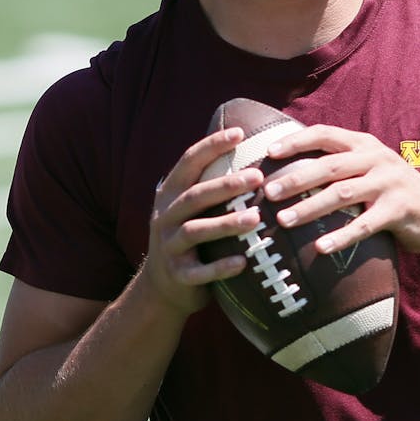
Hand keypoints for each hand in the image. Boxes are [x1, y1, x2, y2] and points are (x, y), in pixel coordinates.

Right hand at [142, 127, 264, 316]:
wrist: (162, 287)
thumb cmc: (189, 238)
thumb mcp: (189, 208)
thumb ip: (208, 183)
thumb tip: (250, 149)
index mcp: (170, 194)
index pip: (189, 162)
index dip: (212, 146)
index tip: (239, 132)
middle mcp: (165, 217)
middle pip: (194, 196)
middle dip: (225, 185)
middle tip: (258, 177)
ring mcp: (169, 246)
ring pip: (196, 231)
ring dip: (226, 224)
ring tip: (256, 218)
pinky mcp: (177, 275)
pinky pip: (199, 271)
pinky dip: (220, 268)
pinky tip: (242, 263)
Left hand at [262, 125, 419, 256]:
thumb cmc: (392, 192)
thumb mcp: (369, 168)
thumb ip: (340, 165)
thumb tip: (289, 172)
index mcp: (364, 144)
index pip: (325, 134)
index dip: (296, 141)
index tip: (269, 153)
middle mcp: (376, 159)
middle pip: (329, 166)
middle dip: (295, 178)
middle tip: (268, 192)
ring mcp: (389, 183)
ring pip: (342, 193)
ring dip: (310, 208)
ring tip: (284, 221)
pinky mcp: (399, 210)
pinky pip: (365, 225)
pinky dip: (341, 236)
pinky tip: (320, 248)